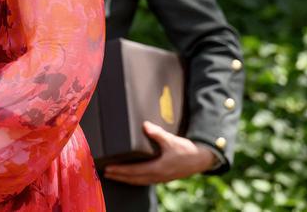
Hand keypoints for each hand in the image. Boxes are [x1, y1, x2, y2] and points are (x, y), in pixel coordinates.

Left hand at [103, 121, 218, 185]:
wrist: (201, 159)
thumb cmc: (186, 150)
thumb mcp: (171, 140)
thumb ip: (157, 133)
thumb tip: (145, 125)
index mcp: (158, 168)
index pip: (134, 171)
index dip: (120, 170)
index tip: (109, 168)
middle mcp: (158, 176)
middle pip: (133, 179)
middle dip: (119, 176)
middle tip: (105, 173)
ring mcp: (160, 178)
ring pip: (138, 181)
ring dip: (125, 179)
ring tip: (113, 175)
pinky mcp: (162, 177)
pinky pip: (144, 180)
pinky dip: (134, 179)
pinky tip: (130, 177)